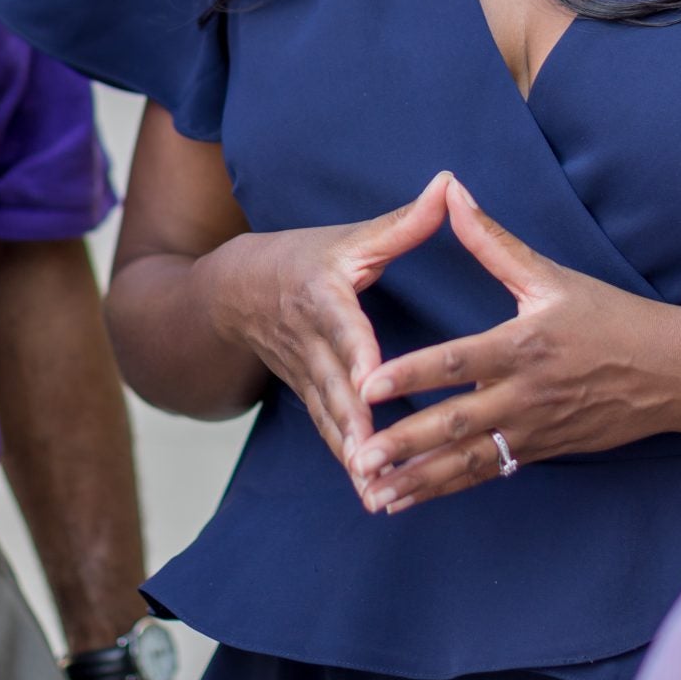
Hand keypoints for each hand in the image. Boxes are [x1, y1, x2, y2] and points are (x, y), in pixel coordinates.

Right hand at [201, 171, 450, 496]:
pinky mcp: (306, 397)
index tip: (371, 382)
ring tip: (377, 488)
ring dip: (352, 454)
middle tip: (378, 459)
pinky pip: (328, 432)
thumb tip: (449, 185)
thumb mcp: (349, 238)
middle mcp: (310, 341)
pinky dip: (346, 462)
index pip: (342, 328)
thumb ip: (403, 222)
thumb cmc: (301, 259)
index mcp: (323, 296)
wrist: (232, 292)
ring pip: (330, 418)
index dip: (356, 355)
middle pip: (334, 386)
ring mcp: (304, 375)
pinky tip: (371, 494)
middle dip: (355, 424)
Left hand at [351, 178, 680, 512]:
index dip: (410, 375)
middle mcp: (525, 393)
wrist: (671, 373)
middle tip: (360, 456)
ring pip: (467, 460)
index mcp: (522, 345)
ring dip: (419, 479)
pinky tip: (409, 498)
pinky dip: (446, 488)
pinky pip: (487, 472)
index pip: (456, 362)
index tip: (367, 386)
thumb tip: (452, 192)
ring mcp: (534, 429)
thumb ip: (493, 241)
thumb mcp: (551, 277)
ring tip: (374, 495)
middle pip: (456, 423)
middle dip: (405, 442)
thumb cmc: (610, 317)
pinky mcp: (541, 451)